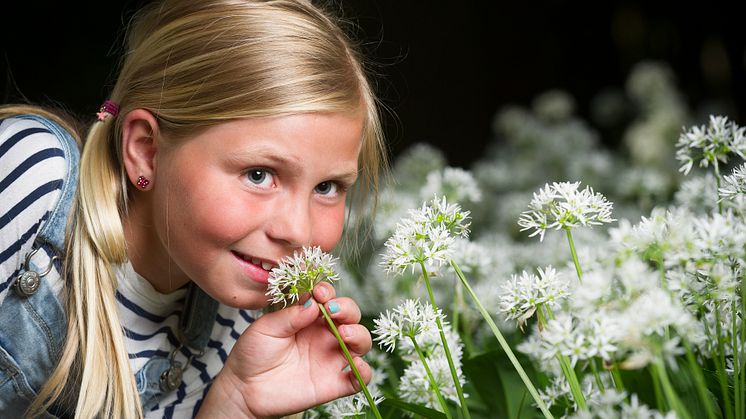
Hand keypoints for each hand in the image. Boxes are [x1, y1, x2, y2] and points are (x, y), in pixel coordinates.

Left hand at [198, 282, 372, 418]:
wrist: (244, 389)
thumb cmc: (253, 354)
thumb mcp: (266, 328)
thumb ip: (289, 315)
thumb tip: (313, 303)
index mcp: (309, 318)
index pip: (329, 298)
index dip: (328, 292)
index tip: (319, 293)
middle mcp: (324, 335)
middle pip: (350, 316)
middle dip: (347, 309)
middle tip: (332, 311)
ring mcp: (331, 358)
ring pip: (360, 342)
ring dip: (358, 334)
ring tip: (343, 334)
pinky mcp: (334, 383)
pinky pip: (359, 378)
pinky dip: (364, 372)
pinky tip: (356, 365)